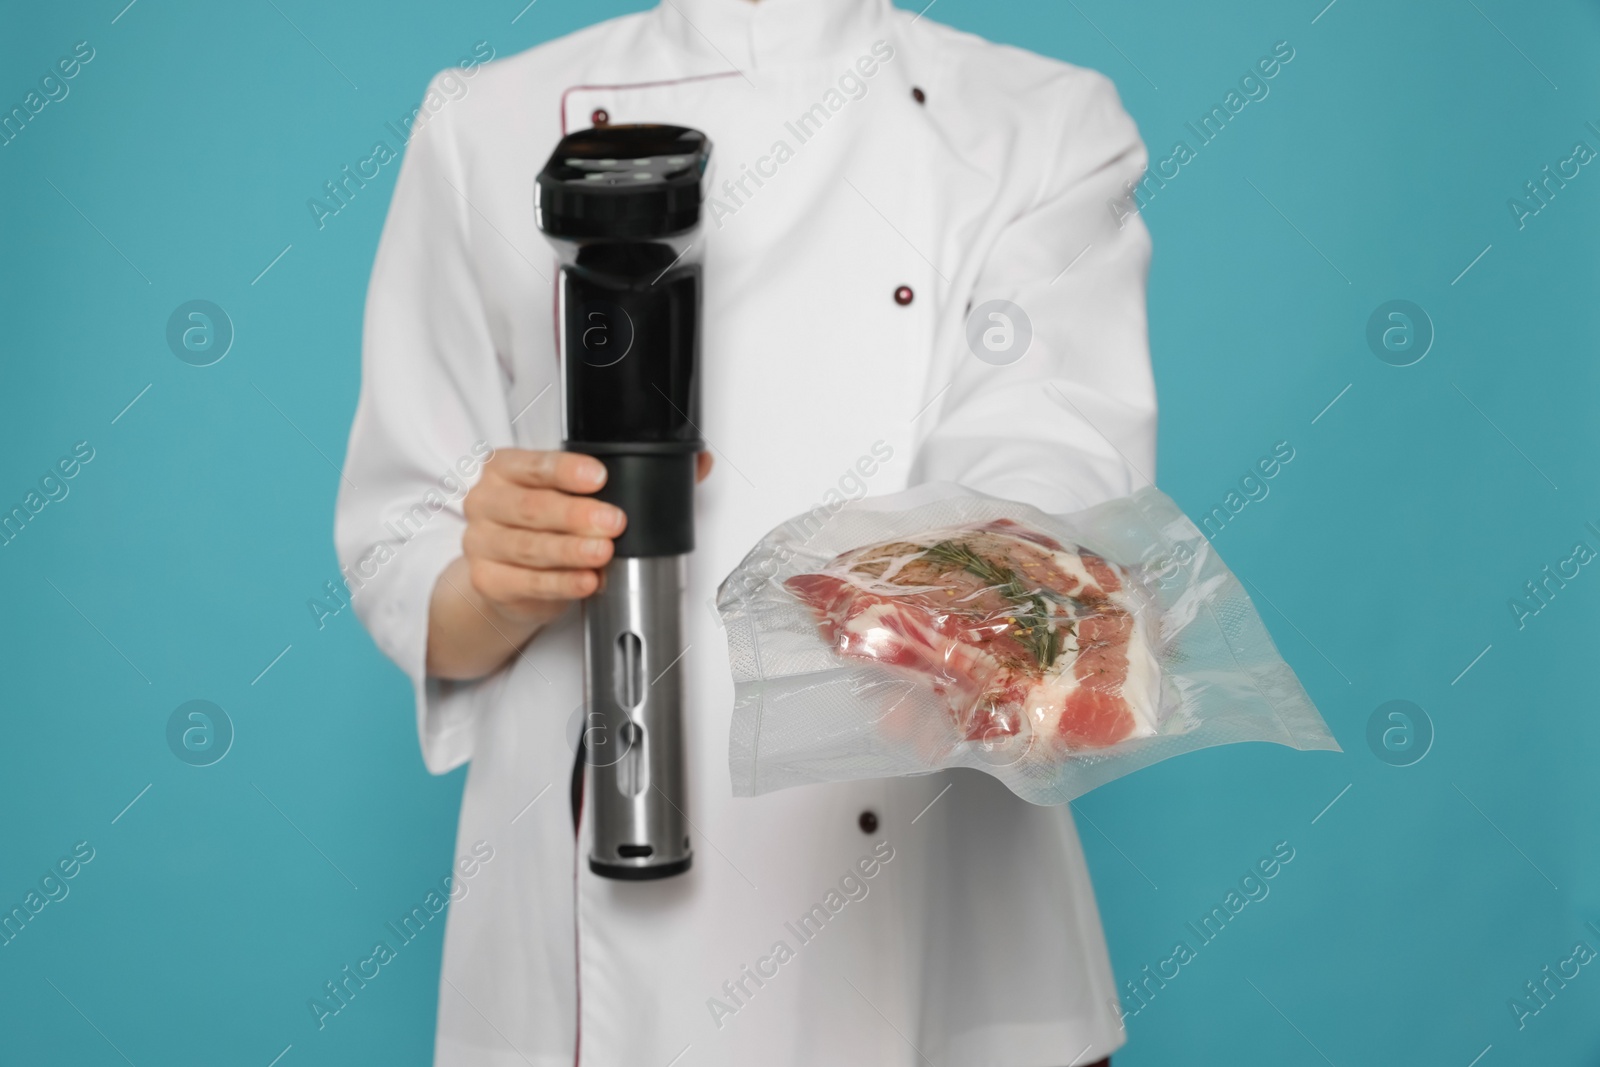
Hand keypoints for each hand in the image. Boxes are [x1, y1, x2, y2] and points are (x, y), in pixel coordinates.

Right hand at [426, 448, 712, 678]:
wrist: (507, 577)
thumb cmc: (543, 525)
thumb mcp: (577, 495)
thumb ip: (634, 475)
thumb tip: (696, 464)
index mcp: (506, 470)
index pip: (533, 464)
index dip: (566, 471)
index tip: (599, 477)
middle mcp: (488, 503)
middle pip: (531, 507)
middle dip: (576, 516)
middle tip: (613, 521)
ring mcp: (483, 544)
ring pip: (529, 547)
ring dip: (571, 551)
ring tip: (602, 553)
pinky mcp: (490, 581)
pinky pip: (528, 583)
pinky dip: (561, 584)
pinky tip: (586, 581)